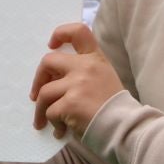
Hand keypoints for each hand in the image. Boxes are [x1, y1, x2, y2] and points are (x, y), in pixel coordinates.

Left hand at [31, 22, 124, 139]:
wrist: (127, 129)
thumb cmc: (117, 109)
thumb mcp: (106, 79)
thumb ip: (85, 73)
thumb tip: (56, 80)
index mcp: (96, 59)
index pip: (78, 32)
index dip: (60, 34)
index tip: (51, 45)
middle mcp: (85, 67)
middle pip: (48, 61)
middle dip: (38, 79)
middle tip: (35, 95)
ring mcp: (77, 84)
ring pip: (45, 92)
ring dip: (40, 109)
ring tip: (42, 122)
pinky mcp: (70, 103)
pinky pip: (50, 112)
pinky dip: (53, 123)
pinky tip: (60, 131)